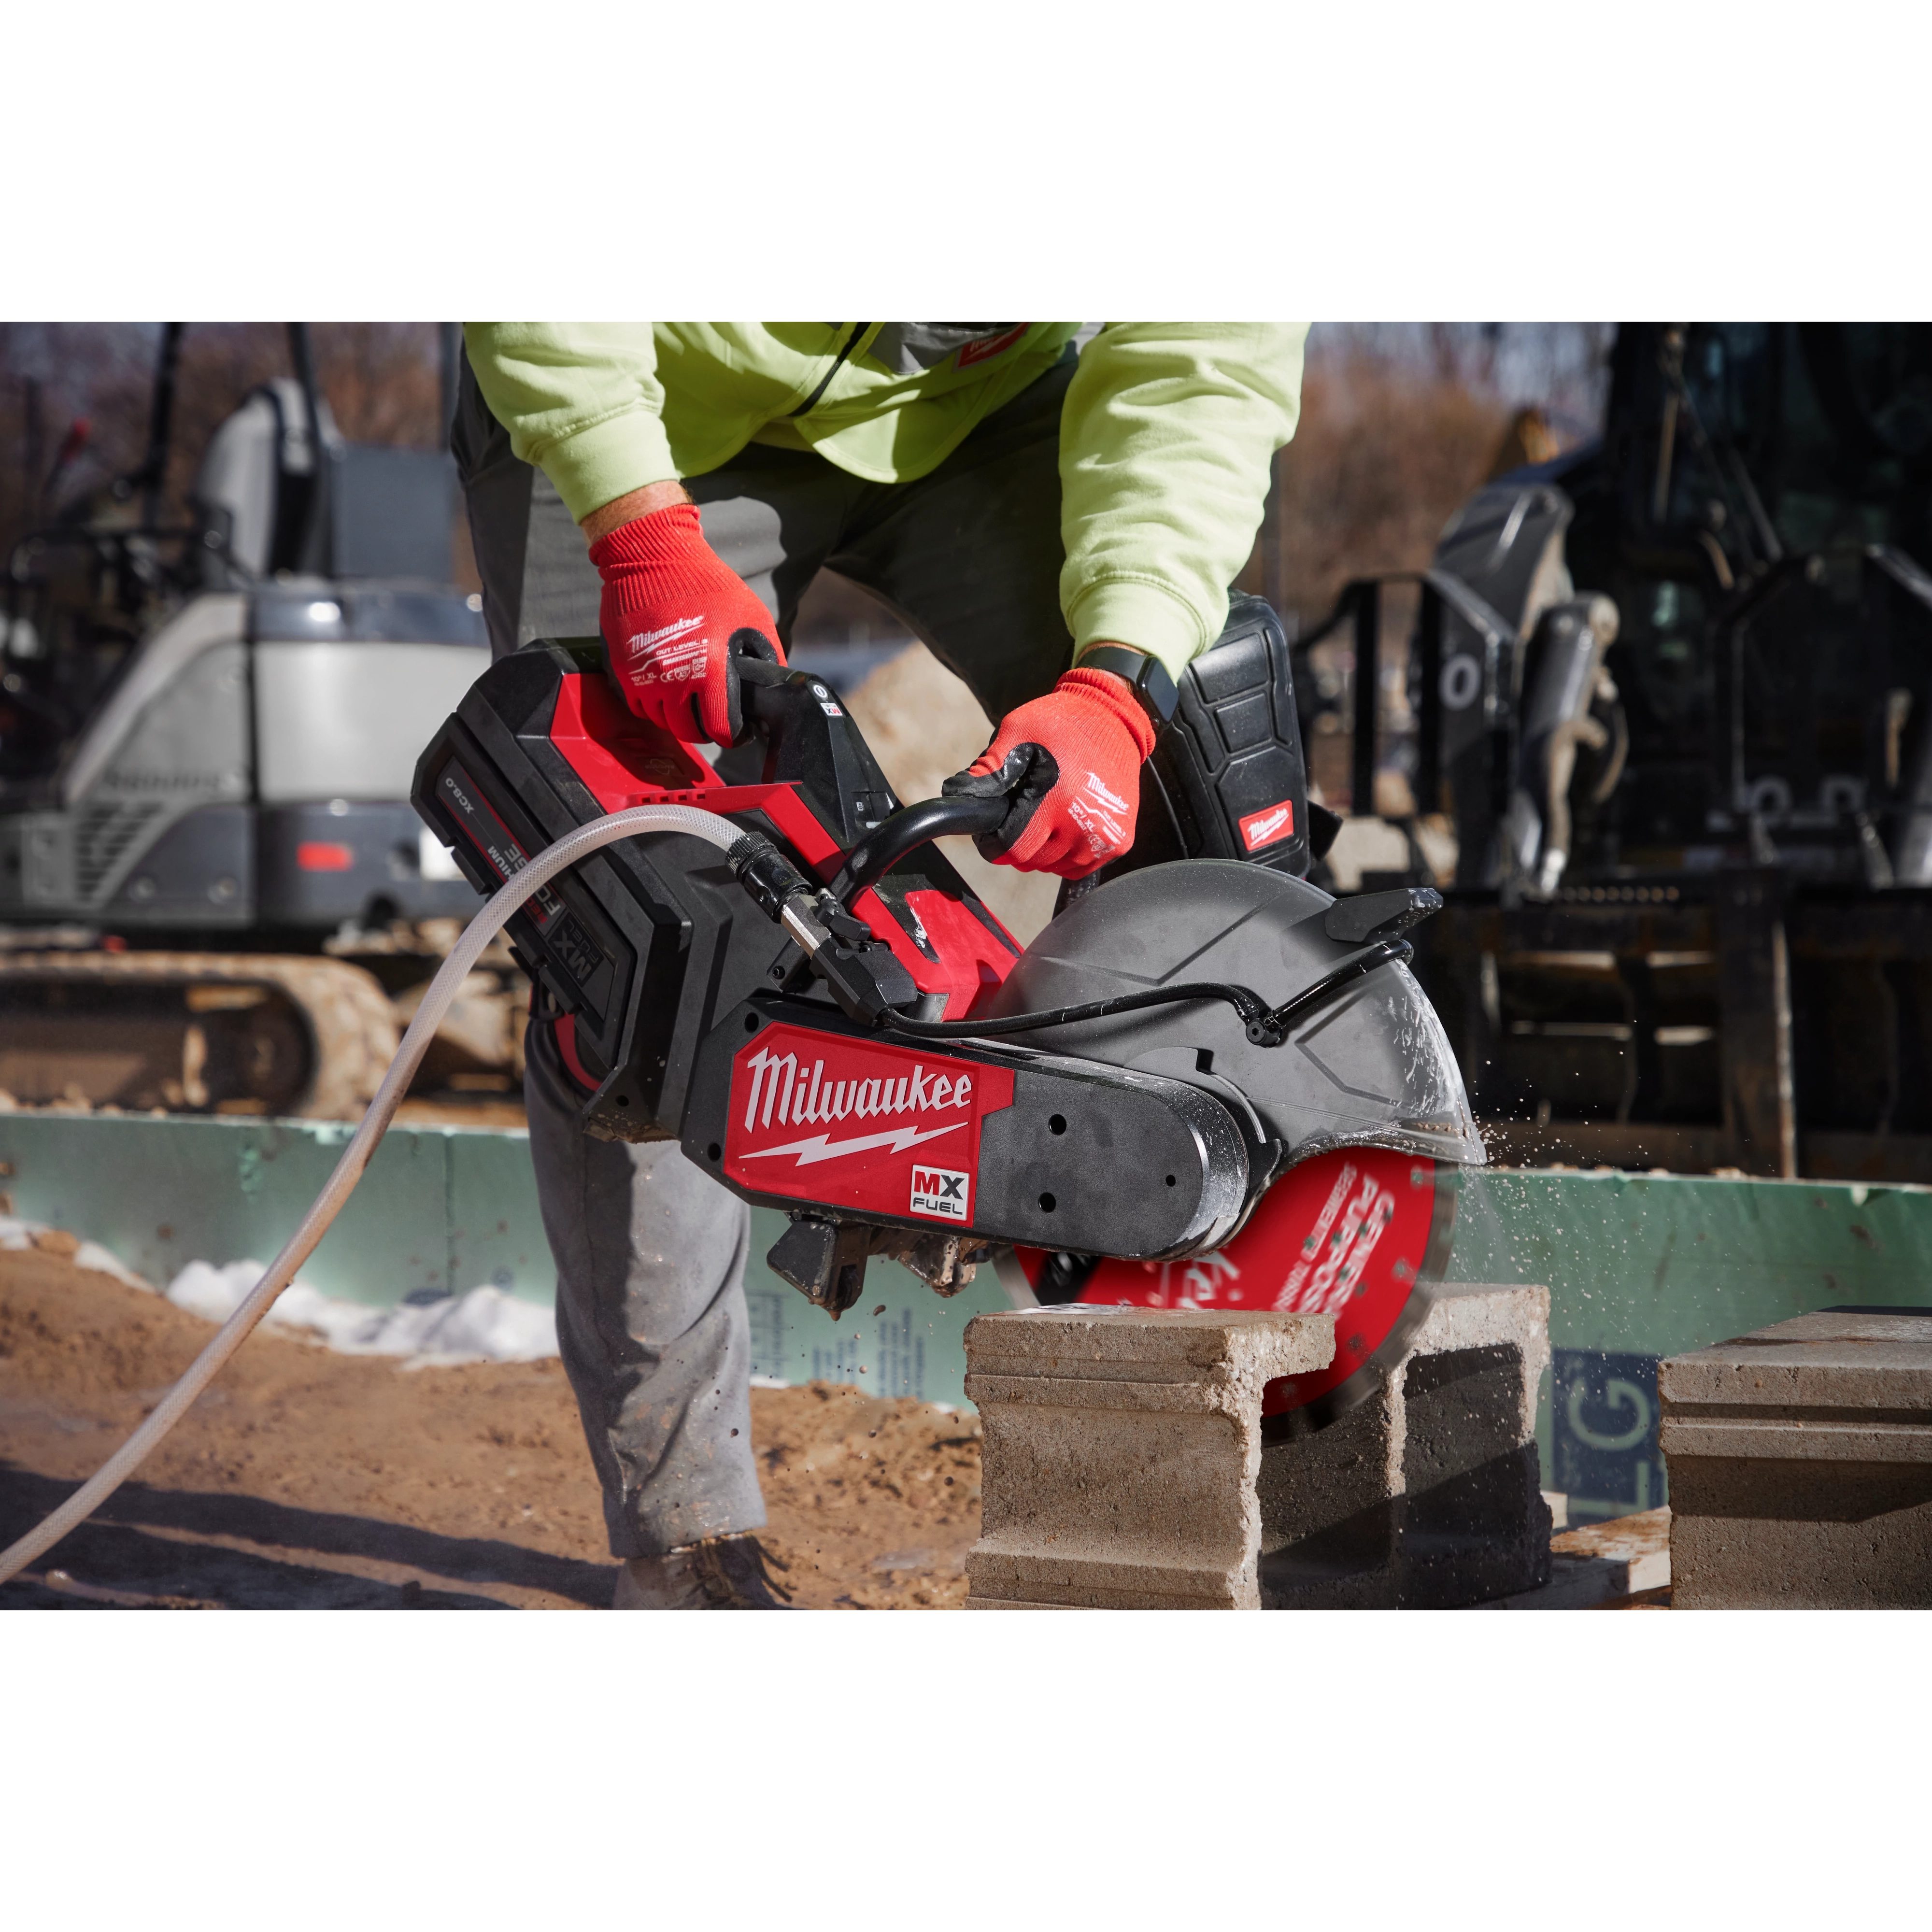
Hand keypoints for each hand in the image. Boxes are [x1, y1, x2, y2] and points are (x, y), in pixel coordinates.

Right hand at [590, 501, 782, 743]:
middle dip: (703, 729)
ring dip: (676, 717)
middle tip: (711, 717)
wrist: (652, 556)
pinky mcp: (621, 668)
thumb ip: (764, 657)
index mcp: (709, 667)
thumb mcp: (750, 617)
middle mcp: (672, 676)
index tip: (735, 730)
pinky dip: (652, 704)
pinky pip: (637, 705)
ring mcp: (643, 675)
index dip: (731, 734)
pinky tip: (665, 687)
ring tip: (688, 700)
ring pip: (661, 721)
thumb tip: (769, 688)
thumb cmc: (705, 583)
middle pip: (687, 731)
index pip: (720, 728)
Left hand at [940, 665, 1154, 878]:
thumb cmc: (1061, 723)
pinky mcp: (1120, 842)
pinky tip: (1064, 827)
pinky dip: (1067, 855)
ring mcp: (1104, 837)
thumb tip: (957, 797)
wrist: (1113, 720)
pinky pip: (1080, 867)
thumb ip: (988, 769)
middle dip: (1018, 845)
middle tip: (1021, 816)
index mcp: (1056, 800)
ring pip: (1055, 868)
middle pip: (1033, 862)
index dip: (995, 843)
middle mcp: (1084, 825)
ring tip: (1044, 818)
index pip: (1013, 849)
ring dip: (1043, 851)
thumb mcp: (1016, 734)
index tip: (993, 830)